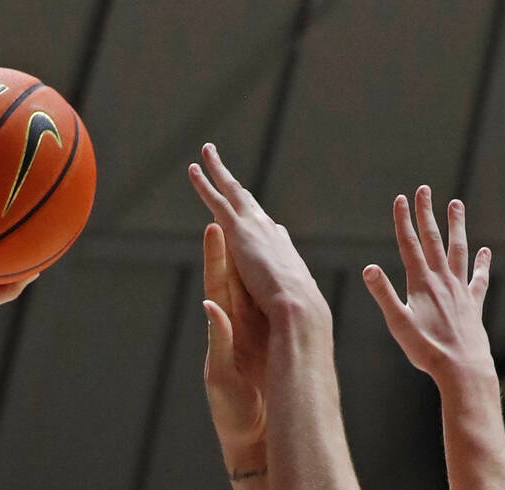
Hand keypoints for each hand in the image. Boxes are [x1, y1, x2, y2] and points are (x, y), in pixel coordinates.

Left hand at [189, 144, 328, 328]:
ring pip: (233, 193)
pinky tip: (194, 168)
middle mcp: (271, 236)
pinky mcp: (238, 231)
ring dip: (220, 171)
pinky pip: (217, 200)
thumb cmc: (301, 322)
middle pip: (253, 208)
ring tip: (208, 152)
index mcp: (285, 257)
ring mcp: (256, 229)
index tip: (272, 227)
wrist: (298, 311)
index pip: (274, 238)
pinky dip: (206, 183)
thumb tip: (310, 306)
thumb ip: (298, 305)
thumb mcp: (300, 312)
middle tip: (231, 176)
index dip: (269, 231)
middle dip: (241, 191)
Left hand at [202, 223, 266, 468]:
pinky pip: (274, 307)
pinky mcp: (272, 344)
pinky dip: (277, 284)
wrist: (252, 440)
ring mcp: (256, 333)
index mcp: (225, 329)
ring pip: (256, 287)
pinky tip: (284, 269)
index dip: (217, 254)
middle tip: (236, 207)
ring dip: (258, 257)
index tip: (214, 225)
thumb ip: (219, 339)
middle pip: (236, 275)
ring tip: (262, 225)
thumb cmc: (232, 414)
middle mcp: (239, 326)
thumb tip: (212, 303)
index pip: (219, 283)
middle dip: (236, 242)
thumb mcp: (221, 377)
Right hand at [362, 188, 492, 388]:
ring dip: (456, 227)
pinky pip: (479, 278)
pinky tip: (485, 251)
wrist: (461, 367)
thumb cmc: (426, 349)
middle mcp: (442, 280)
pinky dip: (482, 263)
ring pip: (458, 250)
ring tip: (456, 204)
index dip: (403, 221)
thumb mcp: (398, 323)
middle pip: (433, 240)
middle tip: (424, 190)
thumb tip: (368, 268)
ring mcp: (460, 289)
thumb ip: (383, 294)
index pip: (409, 245)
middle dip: (426, 214)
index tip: (401, 198)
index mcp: (421, 283)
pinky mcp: (473, 303)